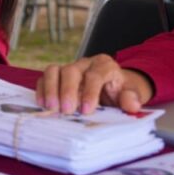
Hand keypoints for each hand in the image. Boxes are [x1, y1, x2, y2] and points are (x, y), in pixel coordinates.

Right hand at [36, 54, 154, 114]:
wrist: (112, 88)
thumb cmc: (120, 92)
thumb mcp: (132, 94)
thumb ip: (132, 98)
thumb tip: (131, 104)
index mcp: (104, 65)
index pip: (94, 75)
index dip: (89, 92)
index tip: (86, 110)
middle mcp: (84, 63)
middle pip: (70, 71)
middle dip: (67, 91)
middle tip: (67, 110)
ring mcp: (68, 68)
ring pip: (53, 71)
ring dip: (50, 89)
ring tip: (52, 108)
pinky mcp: (57, 76)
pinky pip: (44, 78)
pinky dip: (41, 90)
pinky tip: (43, 104)